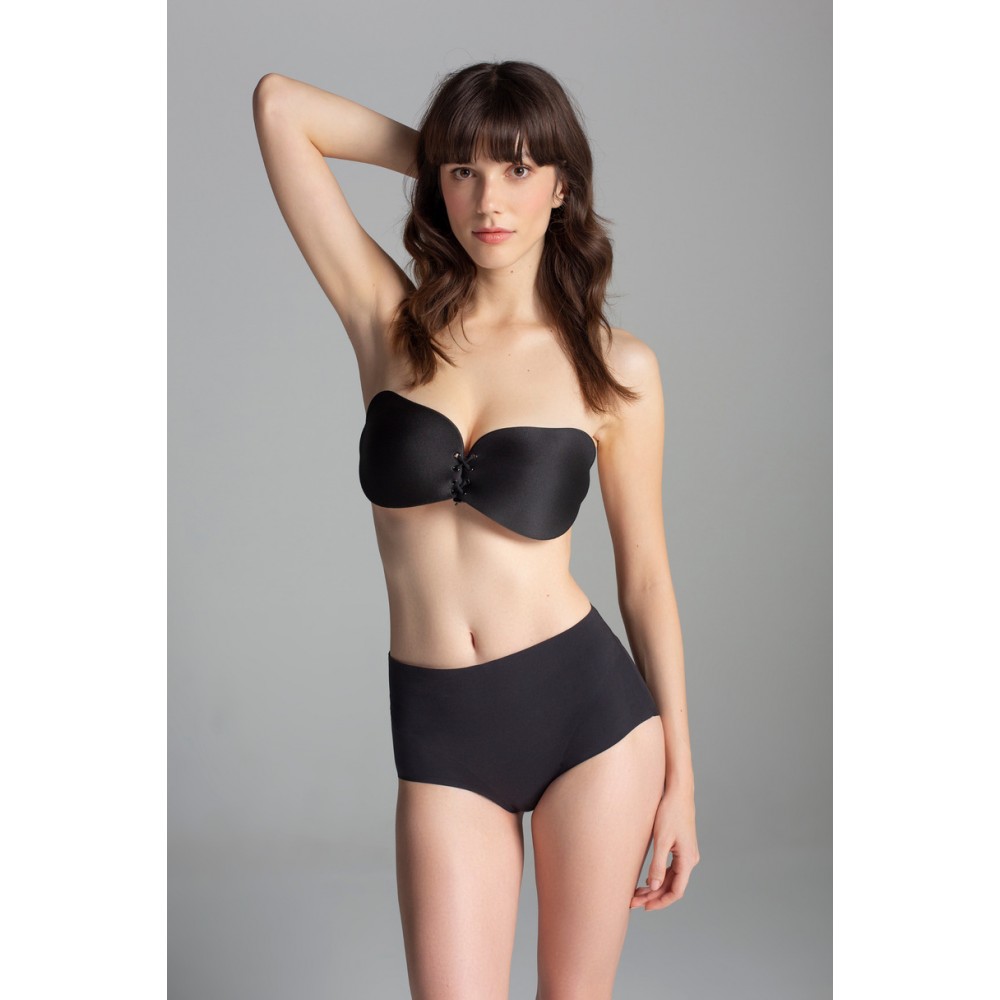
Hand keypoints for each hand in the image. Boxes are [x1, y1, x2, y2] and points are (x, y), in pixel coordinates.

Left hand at [630, 784, 698, 910]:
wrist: (678, 792)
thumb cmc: (670, 812)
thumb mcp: (661, 839)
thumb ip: (658, 865)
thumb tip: (654, 887)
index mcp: (687, 860)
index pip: (676, 891)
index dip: (661, 902)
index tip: (645, 908)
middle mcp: (690, 860)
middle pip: (672, 887)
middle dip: (654, 896)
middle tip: (634, 902)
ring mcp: (687, 855)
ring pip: (671, 879)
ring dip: (655, 888)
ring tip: (636, 894)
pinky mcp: (681, 848)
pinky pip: (671, 869)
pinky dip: (659, 877)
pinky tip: (646, 880)